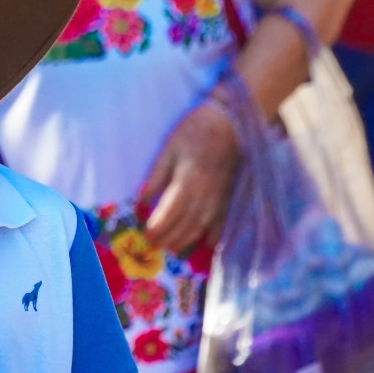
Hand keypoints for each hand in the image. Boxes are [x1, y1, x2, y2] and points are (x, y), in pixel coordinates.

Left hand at [139, 98, 241, 252]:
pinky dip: (214, 236)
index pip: (170, 211)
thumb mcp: (170, 148)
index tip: (147, 235)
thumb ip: (157, 175)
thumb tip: (142, 198)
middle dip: (168, 237)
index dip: (159, 227)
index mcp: (187, 181)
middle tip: (154, 245)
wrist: (231, 124)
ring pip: (201, 226)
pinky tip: (206, 244)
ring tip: (171, 247)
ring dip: (185, 240)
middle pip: (185, 224)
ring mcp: (218, 198)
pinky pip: (221, 222)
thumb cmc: (196, 132)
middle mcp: (204, 194)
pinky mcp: (228, 197)